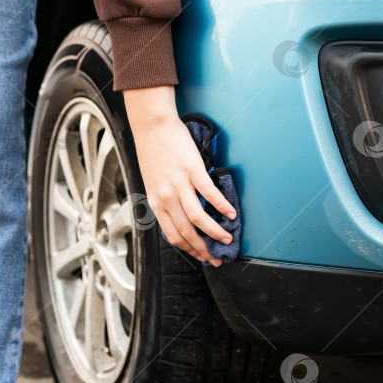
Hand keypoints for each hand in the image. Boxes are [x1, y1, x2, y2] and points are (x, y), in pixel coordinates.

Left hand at [124, 86, 236, 266]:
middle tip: (218, 256)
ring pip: (198, 218)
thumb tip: (180, 214)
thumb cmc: (152, 150)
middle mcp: (166, 197)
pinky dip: (222, 206)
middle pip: (187, 232)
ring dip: (215, 232)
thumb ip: (165, 199)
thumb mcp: (153, 181)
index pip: (173, 235)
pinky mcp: (192, 170)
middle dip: (204, 249)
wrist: (151, 125)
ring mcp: (179, 184)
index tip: (203, 256)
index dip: (190, 250)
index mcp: (156, 201)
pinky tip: (231, 213)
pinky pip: (209, 194)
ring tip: (228, 237)